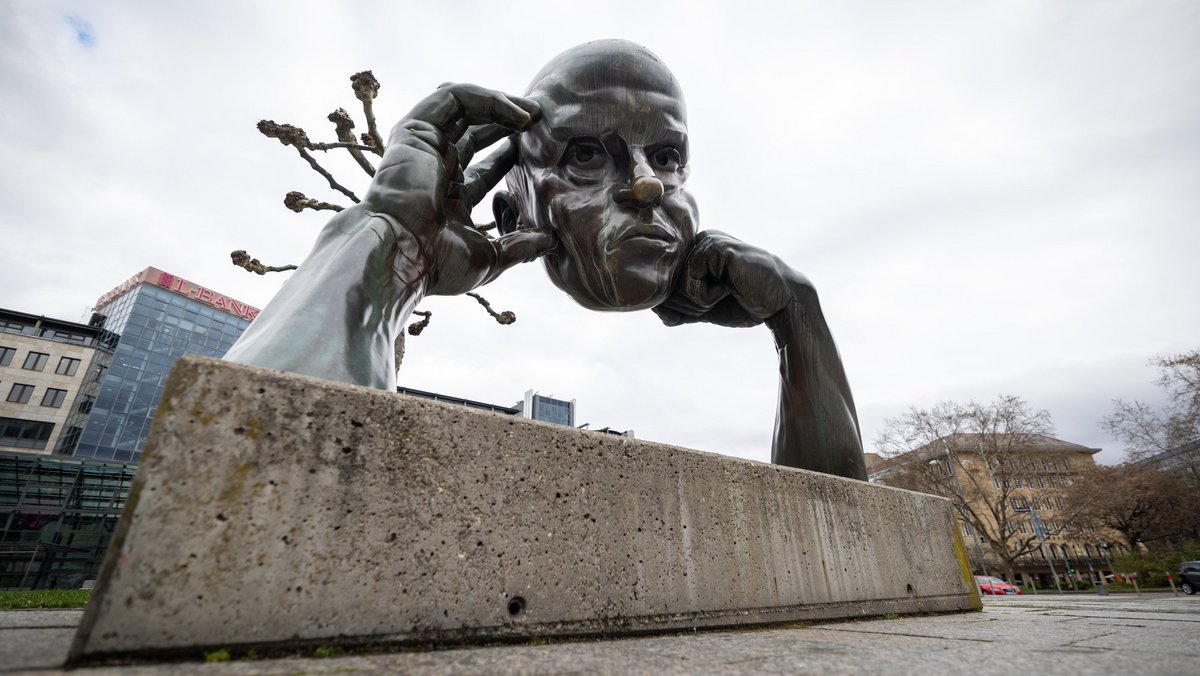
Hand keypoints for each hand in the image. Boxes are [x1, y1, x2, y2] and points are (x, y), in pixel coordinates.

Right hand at [364, 83, 556, 295]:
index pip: (484, 167)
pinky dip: (487, 99)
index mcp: (448, 197)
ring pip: (465, 109)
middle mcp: (434, 167)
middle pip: (475, 132)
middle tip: (542, 121)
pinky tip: (516, 115)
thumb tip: (550, 242)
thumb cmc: (437, 263)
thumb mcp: (489, 257)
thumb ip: (519, 246)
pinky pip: (453, 98)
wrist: (401, 254)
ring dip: (502, 105)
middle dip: (509, 122)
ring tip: (534, 113)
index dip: (511, 155)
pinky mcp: (416, 129)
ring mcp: (424, 146)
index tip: (542, 149)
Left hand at [653, 230, 807, 328]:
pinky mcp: (714, 246)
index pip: (666, 286)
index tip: (712, 303)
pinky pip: (690, 282)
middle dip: (690, 306)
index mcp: (694, 254)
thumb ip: (680, 309)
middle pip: (667, 287)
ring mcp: (705, 241)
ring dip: (700, 301)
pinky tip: (730, 286)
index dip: (683, 307)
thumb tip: (655, 309)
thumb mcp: (706, 308)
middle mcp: (697, 242)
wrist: (781, 302)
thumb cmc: (746, 304)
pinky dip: (708, 295)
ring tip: (727, 290)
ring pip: (676, 286)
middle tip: (721, 298)